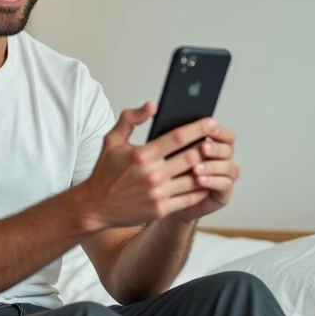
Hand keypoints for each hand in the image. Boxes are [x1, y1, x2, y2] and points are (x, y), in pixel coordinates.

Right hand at [79, 103, 227, 229]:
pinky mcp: (161, 209)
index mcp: (141, 155)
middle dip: (208, 148)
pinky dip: (200, 189)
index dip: (198, 129)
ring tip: (215, 161)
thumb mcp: (112, 140)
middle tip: (218, 141)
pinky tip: (205, 181)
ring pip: (194, 179)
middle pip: (191, 158)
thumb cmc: (104, 173)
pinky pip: (189, 198)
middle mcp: (151, 174)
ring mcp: (158, 194)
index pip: (177, 138)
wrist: (95, 207)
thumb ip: (131, 119)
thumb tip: (152, 106)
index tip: (211, 123)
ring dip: (207, 170)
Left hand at [168, 122, 238, 223]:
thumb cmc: (168, 175)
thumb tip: (167, 119)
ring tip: (196, 168)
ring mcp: (224, 177)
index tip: (209, 125)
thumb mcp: (168, 153)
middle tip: (203, 148)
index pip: (225, 135)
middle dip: (215, 148)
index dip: (219, 130)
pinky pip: (225, 185)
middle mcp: (222, 160)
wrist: (165, 201)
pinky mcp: (223, 194)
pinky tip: (200, 180)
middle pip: (228, 149)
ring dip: (213, 166)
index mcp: (213, 146)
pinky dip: (213, 181)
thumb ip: (175, 138)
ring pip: (229, 167)